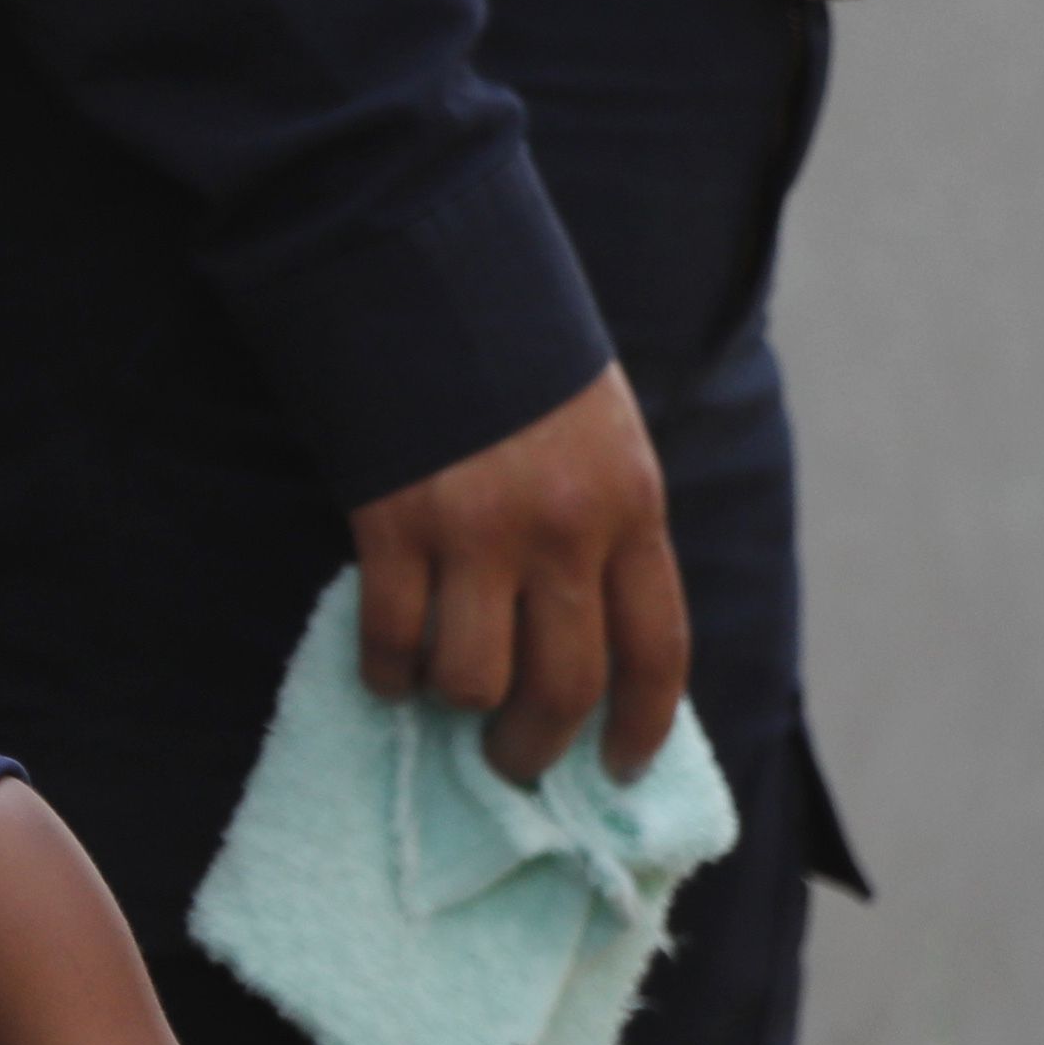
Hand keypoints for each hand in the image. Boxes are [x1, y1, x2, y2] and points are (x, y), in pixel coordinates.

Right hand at [347, 362, 686, 785]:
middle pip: (565, 685)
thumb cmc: (519, 361)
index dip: (642, 726)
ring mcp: (476, 529)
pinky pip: (393, 639)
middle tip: (514, 761)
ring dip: (454, 706)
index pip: (656, 649)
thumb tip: (582, 636)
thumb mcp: (599, 440)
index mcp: (631, 507)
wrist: (431, 274)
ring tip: (439, 697)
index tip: (622, 769)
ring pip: (474, 680)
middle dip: (537, 746)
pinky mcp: (395, 524)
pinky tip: (386, 668)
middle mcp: (564, 530)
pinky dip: (388, 671)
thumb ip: (602, 530)